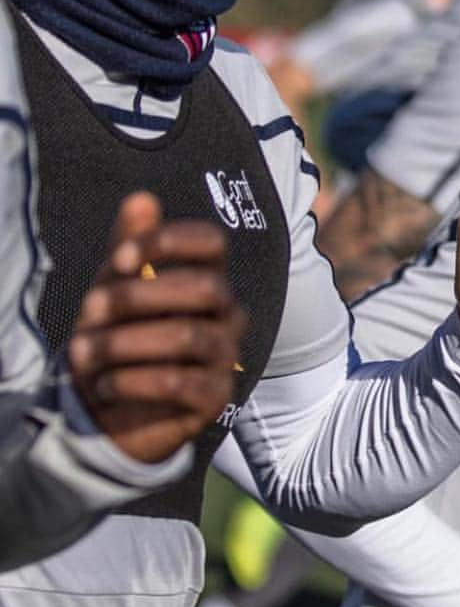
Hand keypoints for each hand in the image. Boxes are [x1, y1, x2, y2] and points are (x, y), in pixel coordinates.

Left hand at [68, 192, 244, 463]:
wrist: (113, 407)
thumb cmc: (119, 335)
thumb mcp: (115, 288)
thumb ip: (129, 246)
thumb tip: (141, 198)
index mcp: (209, 278)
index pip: (213, 242)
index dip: (169, 242)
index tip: (120, 260)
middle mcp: (228, 313)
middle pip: (206, 287)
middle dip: (140, 295)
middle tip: (91, 308)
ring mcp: (226, 355)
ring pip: (187, 336)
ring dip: (123, 343)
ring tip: (83, 352)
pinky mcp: (216, 397)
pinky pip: (179, 382)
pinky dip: (133, 381)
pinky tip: (105, 385)